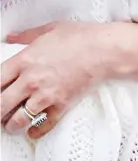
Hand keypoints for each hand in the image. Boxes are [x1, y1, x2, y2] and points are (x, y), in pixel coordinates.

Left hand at [1, 22, 111, 138]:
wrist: (104, 50)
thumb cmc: (80, 37)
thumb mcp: (50, 29)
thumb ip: (26, 35)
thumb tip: (11, 37)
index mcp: (26, 60)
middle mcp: (32, 80)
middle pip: (1, 105)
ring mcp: (46, 95)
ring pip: (18, 120)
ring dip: (12, 124)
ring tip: (11, 124)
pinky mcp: (62, 105)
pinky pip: (44, 126)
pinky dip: (36, 132)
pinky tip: (32, 130)